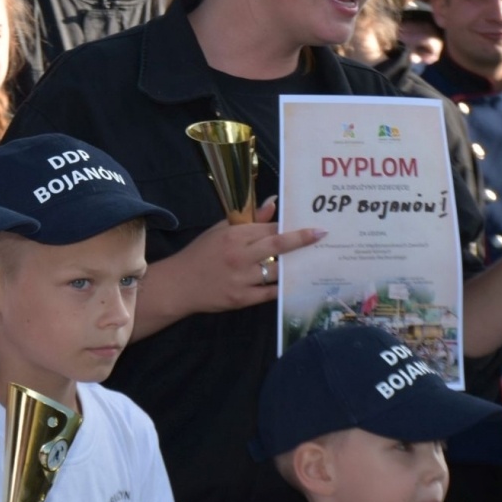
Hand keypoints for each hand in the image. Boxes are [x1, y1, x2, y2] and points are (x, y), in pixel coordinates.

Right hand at [144, 199, 325, 319]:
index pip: (269, 229)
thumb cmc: (200, 254)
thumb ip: (248, 219)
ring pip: (277, 271)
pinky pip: (270, 293)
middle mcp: (239, 256)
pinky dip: (282, 288)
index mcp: (233, 236)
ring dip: (294, 266)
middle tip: (322, 235)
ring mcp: (241, 279)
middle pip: (278, 246)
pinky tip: (294, 283)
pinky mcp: (241, 299)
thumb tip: (273, 203)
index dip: (291, 227)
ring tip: (311, 262)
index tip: (311, 225)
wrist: (179, 285)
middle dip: (302, 240)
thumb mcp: (219, 230)